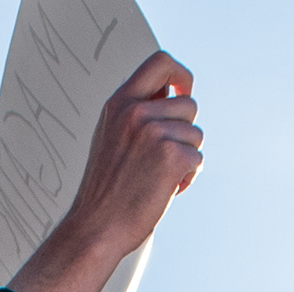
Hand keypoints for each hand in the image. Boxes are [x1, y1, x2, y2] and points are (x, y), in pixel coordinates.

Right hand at [5, 52, 199, 291]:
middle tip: (165, 157)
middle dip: (185, 131)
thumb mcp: (112, 137)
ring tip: (159, 177)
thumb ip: (137, 113)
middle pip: (188, 104)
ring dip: (186, 157)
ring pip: (195, 134)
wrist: (95, 228)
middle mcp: (136, 112)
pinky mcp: (170, 156)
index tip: (183, 92)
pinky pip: (197, 159)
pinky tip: (165, 190)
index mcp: (119, 103)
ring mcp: (153, 132)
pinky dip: (187, 178)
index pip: (161, 62)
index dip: (181, 75)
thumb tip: (173, 97)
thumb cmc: (106, 190)